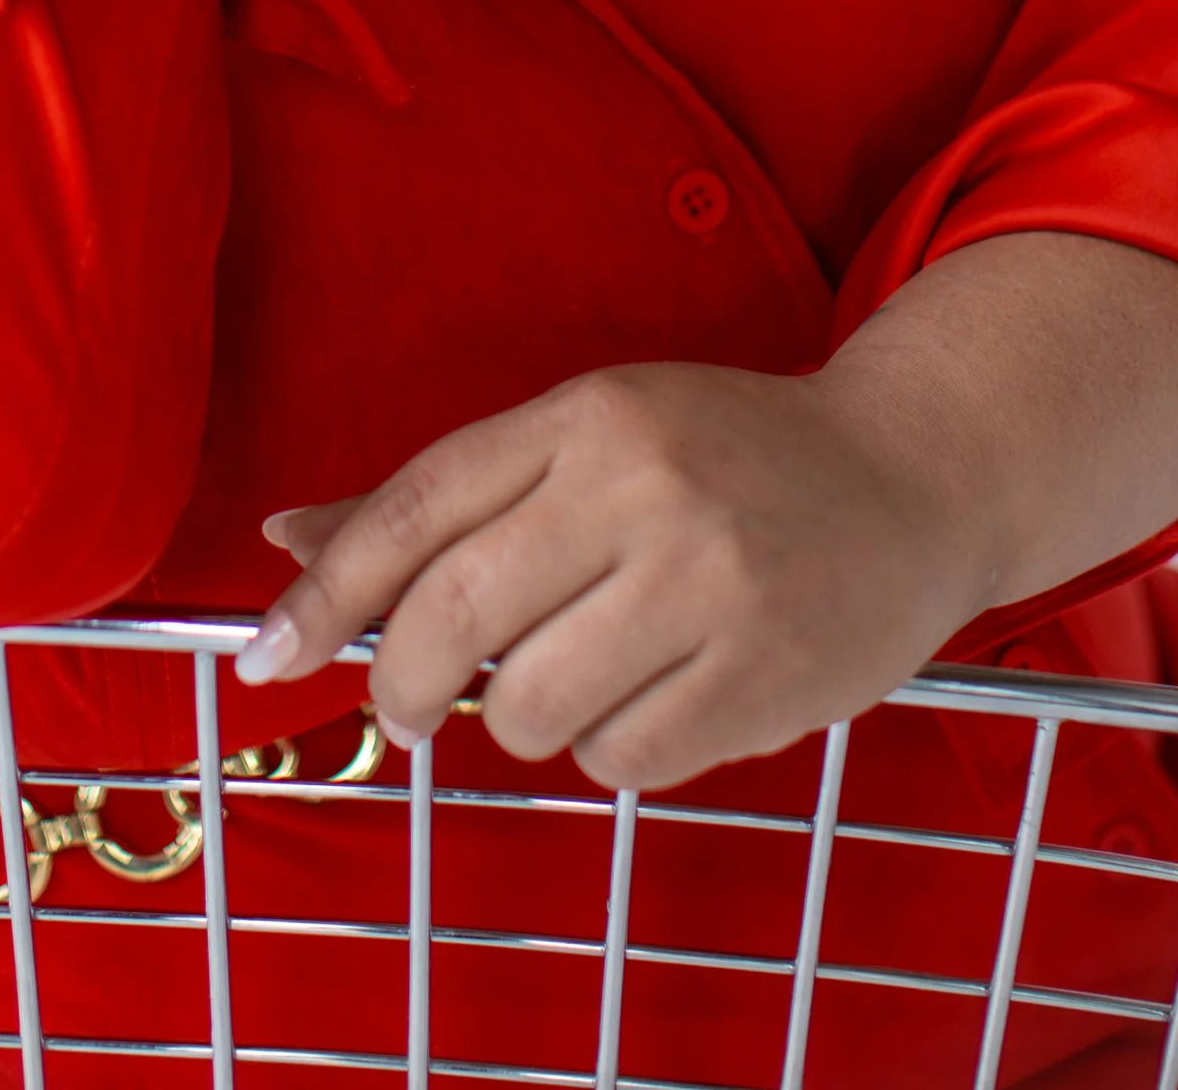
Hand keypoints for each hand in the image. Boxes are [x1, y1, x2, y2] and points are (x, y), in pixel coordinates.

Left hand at [237, 360, 991, 792]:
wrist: (911, 475)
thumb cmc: (725, 459)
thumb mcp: (587, 437)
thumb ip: (445, 496)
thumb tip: (286, 541)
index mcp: (588, 416)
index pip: (420, 504)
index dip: (328, 589)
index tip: (266, 654)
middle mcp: (642, 488)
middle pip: (456, 614)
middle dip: (402, 683)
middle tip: (405, 706)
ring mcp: (707, 584)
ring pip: (531, 708)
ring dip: (522, 722)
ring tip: (574, 681)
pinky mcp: (761, 677)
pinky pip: (621, 763)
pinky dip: (611, 753)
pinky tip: (653, 701)